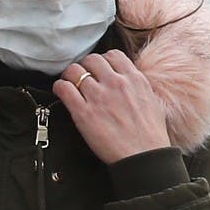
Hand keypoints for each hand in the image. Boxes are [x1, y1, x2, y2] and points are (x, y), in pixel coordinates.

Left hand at [53, 49, 171, 164]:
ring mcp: (98, 96)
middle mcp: (115, 83)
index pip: (113, 55)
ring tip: (70, 84)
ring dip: (70, 76)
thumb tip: (128, 81)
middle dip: (85, 66)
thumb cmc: (149, 133)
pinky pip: (64, 89)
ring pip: (74, 71)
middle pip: (91, 60)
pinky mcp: (83, 112)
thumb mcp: (151, 100)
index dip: (103, 61)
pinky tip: (61, 91)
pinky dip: (59, 87)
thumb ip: (137, 87)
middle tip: (83, 77)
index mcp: (134, 79)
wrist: (143, 154)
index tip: (99, 69)